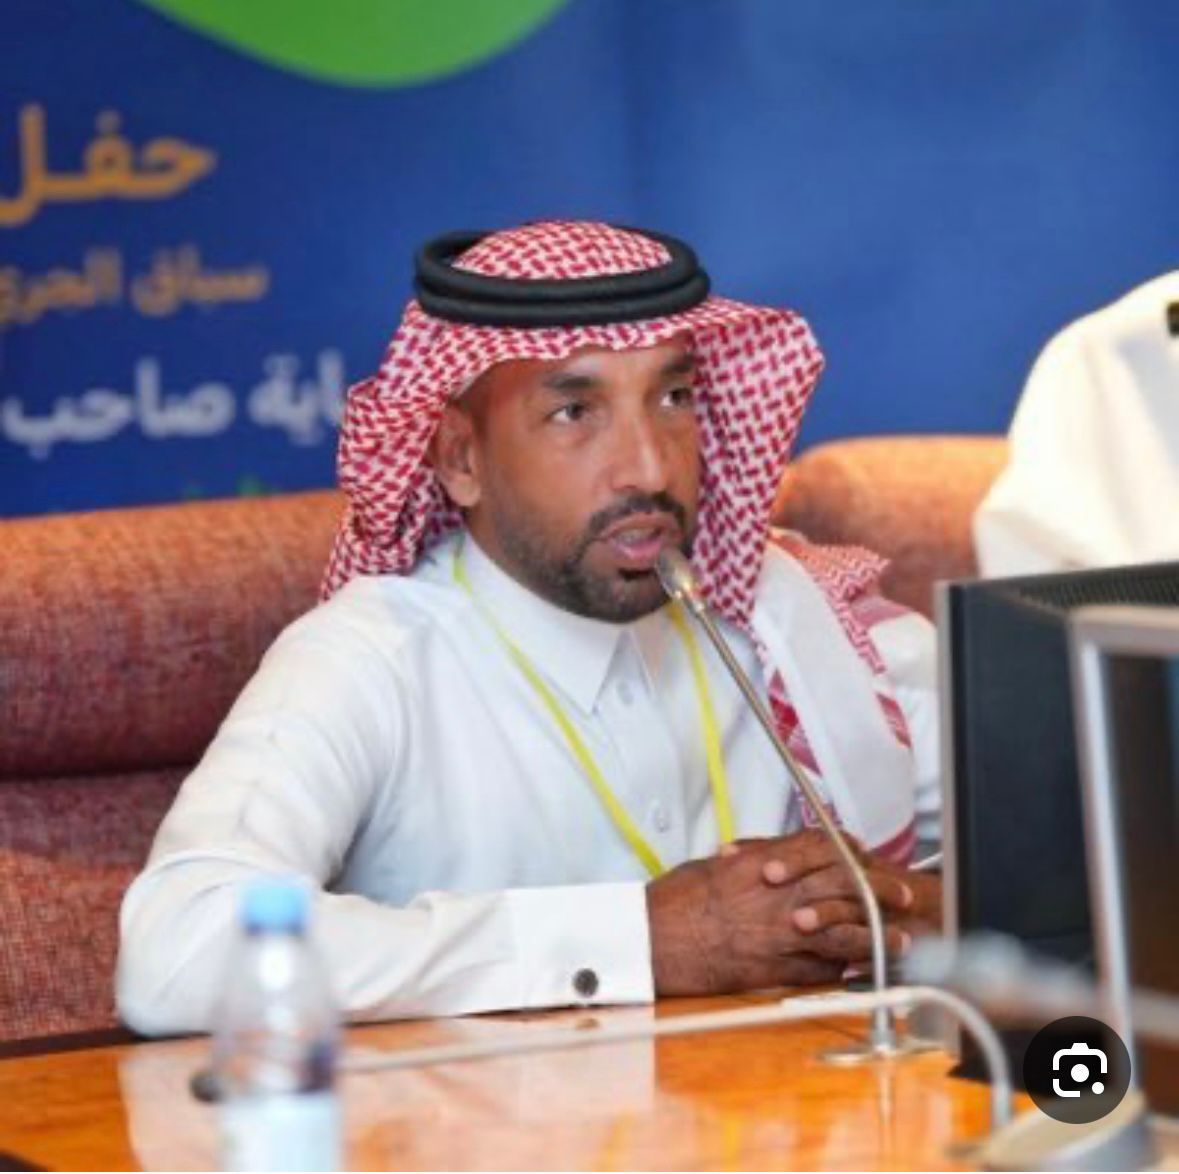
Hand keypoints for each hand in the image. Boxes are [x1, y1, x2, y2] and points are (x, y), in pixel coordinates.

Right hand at [646, 830, 907, 996]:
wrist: (652, 940)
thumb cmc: (675, 901)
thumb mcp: (716, 865)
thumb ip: (753, 858)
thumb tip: (777, 856)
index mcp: (762, 864)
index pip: (821, 847)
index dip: (850, 850)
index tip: (865, 855)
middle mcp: (777, 896)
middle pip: (843, 884)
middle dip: (877, 888)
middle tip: (899, 894)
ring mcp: (779, 934)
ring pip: (843, 930)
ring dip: (877, 934)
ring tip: (900, 940)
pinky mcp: (774, 970)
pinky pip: (822, 968)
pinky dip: (845, 967)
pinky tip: (861, 968)